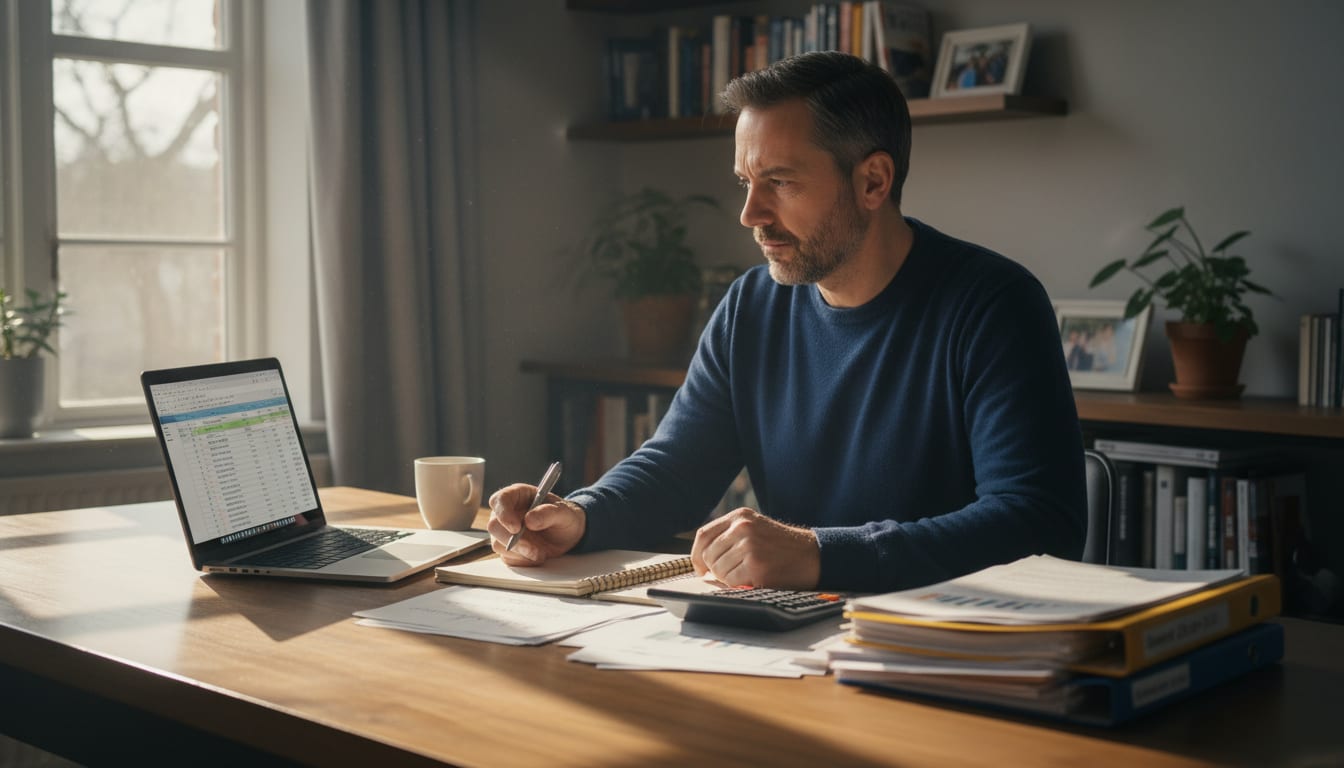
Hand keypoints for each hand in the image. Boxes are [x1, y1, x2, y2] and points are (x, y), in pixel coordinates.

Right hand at [486, 483, 585, 564]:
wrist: (567, 535)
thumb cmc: (564, 518)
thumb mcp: (564, 513)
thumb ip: (549, 513)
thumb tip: (529, 520)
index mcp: (517, 495)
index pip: (499, 500)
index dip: (504, 514)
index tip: (516, 528)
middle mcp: (507, 512)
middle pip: (494, 526)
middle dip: (514, 541)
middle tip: (534, 550)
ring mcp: (504, 531)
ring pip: (498, 544)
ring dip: (521, 553)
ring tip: (541, 553)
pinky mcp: (507, 548)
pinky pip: (507, 558)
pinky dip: (523, 560)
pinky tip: (536, 556)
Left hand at [690, 508, 820, 588]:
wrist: (813, 556)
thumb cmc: (782, 547)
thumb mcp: (756, 529)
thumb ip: (729, 536)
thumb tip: (701, 561)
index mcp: (740, 516)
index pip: (703, 535)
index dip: (697, 555)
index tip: (700, 568)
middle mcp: (742, 527)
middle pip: (708, 555)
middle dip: (716, 570)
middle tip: (734, 573)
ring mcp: (749, 545)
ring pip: (718, 570)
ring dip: (729, 579)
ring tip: (749, 574)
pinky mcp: (755, 565)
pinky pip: (731, 581)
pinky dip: (739, 586)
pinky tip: (755, 579)